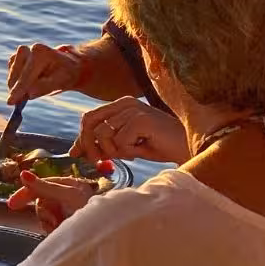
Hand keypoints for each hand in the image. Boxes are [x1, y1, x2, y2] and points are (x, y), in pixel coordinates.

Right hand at [5, 43, 84, 102]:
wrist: (67, 66)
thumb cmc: (66, 74)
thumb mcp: (60, 82)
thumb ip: (45, 87)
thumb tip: (29, 94)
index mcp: (41, 52)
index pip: (26, 75)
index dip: (18, 90)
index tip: (10, 102)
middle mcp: (29, 49)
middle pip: (17, 74)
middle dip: (16, 88)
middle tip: (15, 102)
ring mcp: (21, 52)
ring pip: (12, 74)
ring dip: (16, 85)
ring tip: (27, 93)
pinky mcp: (16, 57)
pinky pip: (12, 73)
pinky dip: (16, 82)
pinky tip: (26, 86)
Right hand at [9, 171, 100, 232]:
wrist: (109, 233)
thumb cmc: (92, 210)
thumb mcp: (68, 195)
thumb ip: (45, 187)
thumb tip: (23, 174)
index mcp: (66, 185)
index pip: (38, 186)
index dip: (24, 194)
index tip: (12, 205)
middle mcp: (64, 197)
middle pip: (40, 202)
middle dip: (44, 213)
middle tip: (52, 220)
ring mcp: (65, 211)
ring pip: (43, 215)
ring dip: (49, 222)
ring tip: (62, 226)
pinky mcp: (66, 225)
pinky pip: (49, 226)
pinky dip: (53, 230)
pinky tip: (62, 232)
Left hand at [72, 97, 186, 162]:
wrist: (190, 148)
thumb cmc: (160, 146)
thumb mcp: (126, 145)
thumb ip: (104, 144)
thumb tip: (76, 151)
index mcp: (121, 105)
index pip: (90, 117)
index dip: (81, 136)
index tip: (75, 153)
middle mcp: (125, 103)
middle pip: (90, 122)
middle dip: (90, 145)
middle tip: (99, 162)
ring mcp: (133, 109)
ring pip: (103, 134)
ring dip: (113, 151)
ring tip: (131, 153)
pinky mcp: (141, 119)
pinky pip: (120, 141)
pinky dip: (127, 152)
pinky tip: (141, 150)